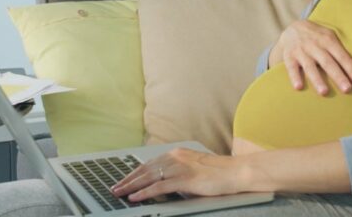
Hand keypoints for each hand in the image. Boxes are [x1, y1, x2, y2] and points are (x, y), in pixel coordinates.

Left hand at [111, 148, 245, 201]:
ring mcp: (181, 167)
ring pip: (149, 176)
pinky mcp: (186, 179)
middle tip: (114, 189)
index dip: (134, 173)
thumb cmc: (219, 173)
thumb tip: (162, 184)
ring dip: (131, 186)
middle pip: (145, 168)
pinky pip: (160, 186)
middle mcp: (176, 157)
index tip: (123, 180)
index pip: (150, 163)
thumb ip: (178, 173)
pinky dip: (145, 192)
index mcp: (178, 153)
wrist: (237, 172)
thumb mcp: (194, 169)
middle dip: (128, 180)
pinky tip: (135, 198)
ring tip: (119, 194)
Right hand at [273, 19, 351, 95]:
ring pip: (310, 67)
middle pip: (328, 63)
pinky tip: (299, 87)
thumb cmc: (318, 37)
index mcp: (328, 40)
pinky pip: (291, 67)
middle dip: (338, 76)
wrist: (292, 28)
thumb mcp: (330, 36)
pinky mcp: (289, 56)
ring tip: (324, 92)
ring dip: (317, 80)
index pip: (342, 56)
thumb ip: (341, 50)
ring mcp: (301, 51)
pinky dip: (295, 77)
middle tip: (347, 89)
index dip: (351, 69)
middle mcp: (315, 45)